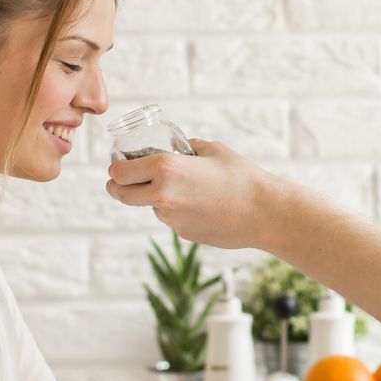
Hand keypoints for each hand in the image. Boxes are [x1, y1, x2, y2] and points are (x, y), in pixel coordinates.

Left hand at [105, 138, 281, 250]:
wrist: (264, 213)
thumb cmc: (242, 176)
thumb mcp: (212, 149)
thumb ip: (187, 147)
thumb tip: (176, 147)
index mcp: (165, 169)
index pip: (120, 171)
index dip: (116, 167)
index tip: (119, 164)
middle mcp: (162, 195)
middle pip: (121, 194)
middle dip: (118, 186)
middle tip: (123, 180)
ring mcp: (171, 218)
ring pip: (150, 205)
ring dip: (156, 197)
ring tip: (188, 188)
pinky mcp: (183, 233)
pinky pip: (171, 218)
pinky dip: (178, 210)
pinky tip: (203, 204)